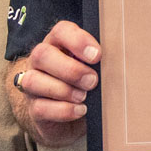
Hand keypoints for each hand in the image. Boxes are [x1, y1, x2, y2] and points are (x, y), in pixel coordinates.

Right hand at [10, 21, 100, 147]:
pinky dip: (63, 110)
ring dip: (63, 90)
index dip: (78, 40)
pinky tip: (80, 110)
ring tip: (83, 97)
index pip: (61, 31)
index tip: (97, 56)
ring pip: (33, 81)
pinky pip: (40, 108)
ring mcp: (33, 85)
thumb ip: (101, 62)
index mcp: (58, 44)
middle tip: (92, 81)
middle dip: (70, 69)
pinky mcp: (34, 109)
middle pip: (42, 54)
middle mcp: (40, 62)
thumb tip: (118, 63)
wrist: (72, 118)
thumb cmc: (87, 86)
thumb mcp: (96, 70)